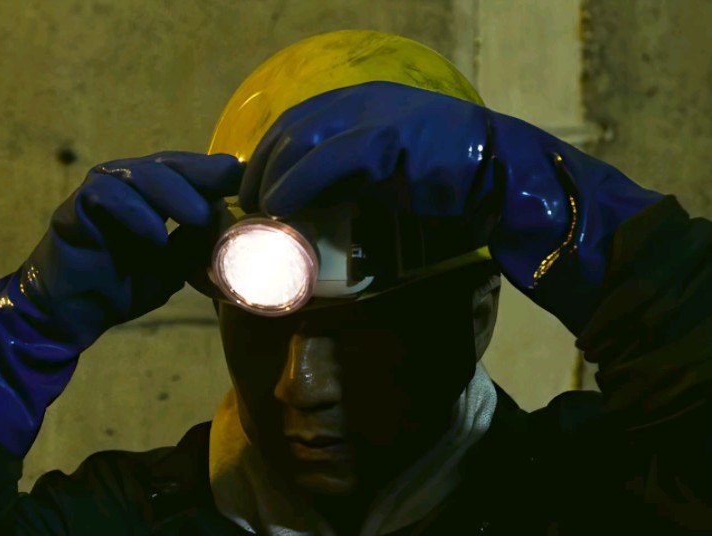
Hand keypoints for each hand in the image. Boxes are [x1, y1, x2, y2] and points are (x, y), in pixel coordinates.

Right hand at [24, 151, 242, 348]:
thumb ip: (198, 244)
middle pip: (170, 164)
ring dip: (174, 194)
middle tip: (235, 186)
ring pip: (140, 174)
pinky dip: (135, 214)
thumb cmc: (123, 285)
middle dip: (205, 173)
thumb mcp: (175, 266)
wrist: (73, 314)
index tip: (255, 184)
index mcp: (153, 193)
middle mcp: (127, 183)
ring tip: (201, 218)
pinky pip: (106, 197)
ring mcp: (100, 190)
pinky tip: (157, 236)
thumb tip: (238, 227)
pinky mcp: (76, 208)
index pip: (191, 171)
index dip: (221, 174)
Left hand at [241, 81, 662, 332]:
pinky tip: (282, 208)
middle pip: (288, 131)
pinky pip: (325, 160)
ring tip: (261, 217)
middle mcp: (361, 101)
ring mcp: (374, 115)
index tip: (251, 193)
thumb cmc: (447, 185)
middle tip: (248, 212)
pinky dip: (296, 186)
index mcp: (360, 104)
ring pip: (299, 143)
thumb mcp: (387, 174)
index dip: (266, 158)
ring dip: (272, 182)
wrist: (504, 179)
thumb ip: (350, 178)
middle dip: (260, 171)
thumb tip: (309, 210)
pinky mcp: (386, 138)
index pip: (293, 123)